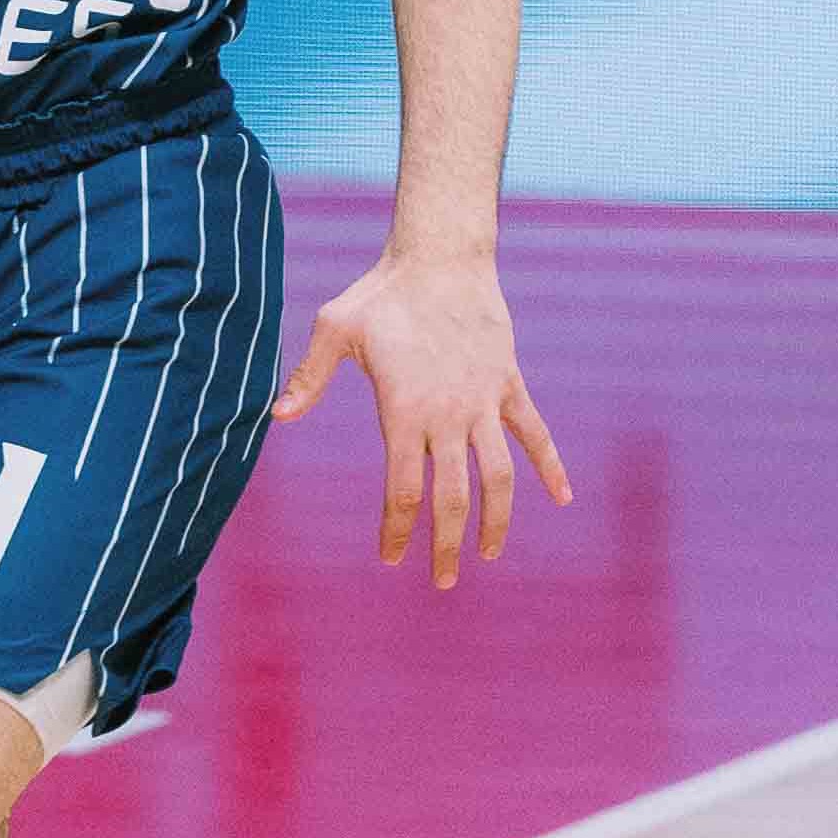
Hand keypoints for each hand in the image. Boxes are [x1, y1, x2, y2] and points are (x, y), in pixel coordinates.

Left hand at [273, 239, 572, 590]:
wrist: (442, 256)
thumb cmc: (381, 293)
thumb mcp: (334, 329)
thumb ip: (309, 377)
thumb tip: (275, 417)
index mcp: (404, 411)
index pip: (403, 489)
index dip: (398, 529)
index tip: (392, 557)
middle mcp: (449, 415)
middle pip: (452, 497)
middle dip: (446, 545)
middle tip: (443, 581)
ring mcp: (484, 401)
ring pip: (499, 476)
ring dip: (497, 521)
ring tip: (490, 554)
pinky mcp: (508, 384)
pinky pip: (535, 433)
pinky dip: (551, 466)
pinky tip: (562, 498)